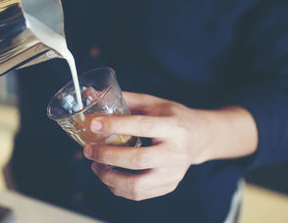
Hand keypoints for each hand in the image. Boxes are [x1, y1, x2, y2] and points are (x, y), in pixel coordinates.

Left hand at [83, 92, 257, 200]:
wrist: (198, 137)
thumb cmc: (172, 117)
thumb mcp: (153, 103)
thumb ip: (125, 99)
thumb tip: (90, 93)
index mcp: (174, 127)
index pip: (143, 126)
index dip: (116, 125)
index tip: (94, 124)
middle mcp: (177, 152)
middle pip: (138, 159)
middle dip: (107, 156)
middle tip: (89, 150)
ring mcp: (174, 173)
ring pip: (137, 185)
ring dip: (109, 177)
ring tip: (95, 166)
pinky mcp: (168, 186)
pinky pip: (139, 194)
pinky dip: (118, 187)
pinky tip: (108, 176)